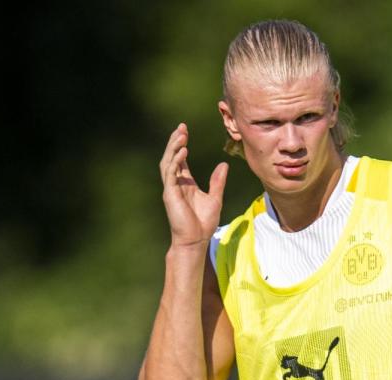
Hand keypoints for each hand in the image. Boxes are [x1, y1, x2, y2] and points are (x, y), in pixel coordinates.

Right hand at [159, 123, 228, 247]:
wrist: (196, 239)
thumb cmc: (203, 222)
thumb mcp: (215, 198)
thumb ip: (218, 182)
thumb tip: (223, 165)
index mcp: (185, 183)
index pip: (181, 159)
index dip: (182, 144)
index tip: (185, 130)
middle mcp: (176, 183)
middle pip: (172, 157)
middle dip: (175, 141)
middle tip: (181, 127)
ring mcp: (172, 188)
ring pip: (168, 162)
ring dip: (173, 148)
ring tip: (180, 134)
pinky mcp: (170, 194)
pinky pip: (171, 174)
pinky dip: (176, 162)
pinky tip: (182, 152)